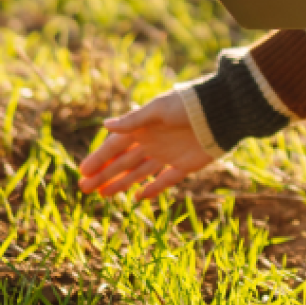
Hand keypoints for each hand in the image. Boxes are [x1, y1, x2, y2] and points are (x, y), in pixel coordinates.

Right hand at [78, 90, 216, 201]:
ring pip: (138, 173)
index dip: (99, 158)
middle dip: (103, 175)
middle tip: (84, 189)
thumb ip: (133, 121)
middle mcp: (153, 141)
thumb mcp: (158, 110)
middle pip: (123, 162)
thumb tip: (105, 125)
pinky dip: (151, 189)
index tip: (83, 172)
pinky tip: (136, 198)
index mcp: (144, 127)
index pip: (115, 146)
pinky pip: (165, 181)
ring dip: (120, 183)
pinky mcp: (185, 166)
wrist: (222, 113)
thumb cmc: (187, 106)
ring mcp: (168, 155)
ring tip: (101, 195)